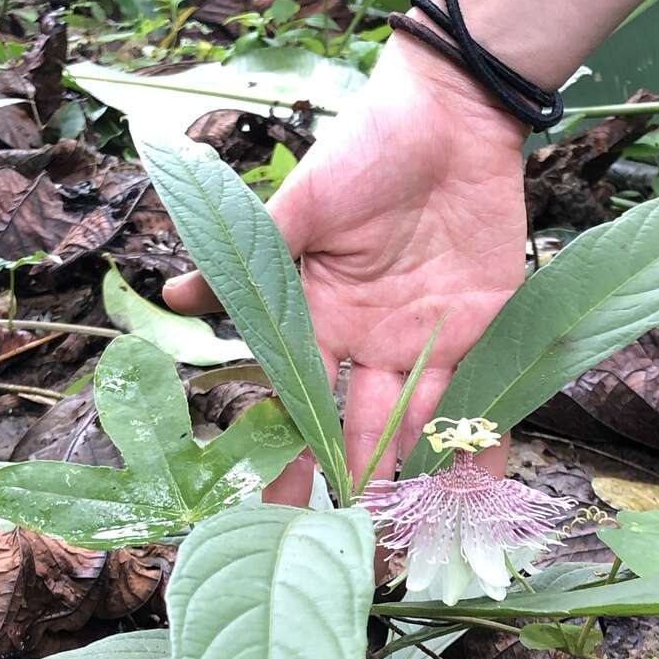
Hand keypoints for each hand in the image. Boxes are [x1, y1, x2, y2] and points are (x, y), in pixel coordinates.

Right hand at [164, 34, 528, 502]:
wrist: (451, 113)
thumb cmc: (366, 150)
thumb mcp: (301, 206)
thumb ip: (250, 259)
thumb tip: (174, 298)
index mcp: (321, 317)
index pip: (301, 401)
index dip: (289, 455)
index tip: (271, 510)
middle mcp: (372, 341)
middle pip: (361, 428)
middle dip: (354, 486)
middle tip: (348, 545)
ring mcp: (430, 340)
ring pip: (419, 427)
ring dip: (414, 482)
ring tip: (407, 539)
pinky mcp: (484, 329)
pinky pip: (483, 398)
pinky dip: (484, 445)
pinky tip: (479, 498)